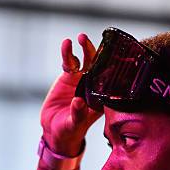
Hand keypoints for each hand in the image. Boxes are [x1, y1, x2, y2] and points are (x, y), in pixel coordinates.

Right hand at [40, 33, 102, 155]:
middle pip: (100, 67)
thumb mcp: (73, 125)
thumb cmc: (69, 131)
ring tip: (81, 38)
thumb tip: (78, 102)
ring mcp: (81, 80)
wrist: (54, 130)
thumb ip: (78, 114)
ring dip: (85, 49)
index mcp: (101, 99)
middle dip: (100, 54)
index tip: (115, 59)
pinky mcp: (68, 77)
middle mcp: (94, 87)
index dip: (113, 69)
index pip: (111, 82)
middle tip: (99, 44)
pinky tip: (67, 44)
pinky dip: (68, 53)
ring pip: (85, 61)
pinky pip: (69, 62)